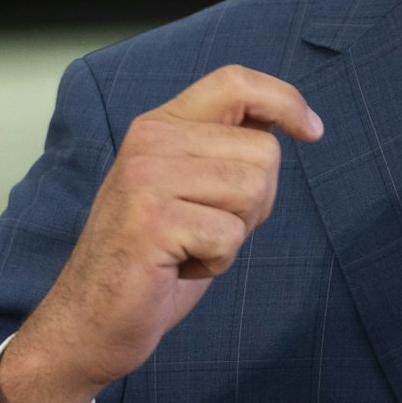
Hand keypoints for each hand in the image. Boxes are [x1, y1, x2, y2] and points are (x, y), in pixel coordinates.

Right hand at [0, 64, 322, 402]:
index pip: (235, 82)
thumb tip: (289, 118)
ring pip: (253, 189)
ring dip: (235, 232)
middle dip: (257, 200)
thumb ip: (225, 150)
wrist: (89, 320)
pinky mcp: (153, 221)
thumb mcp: (190, 188)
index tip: (312, 131)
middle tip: (207, 228)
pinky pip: (231, 235)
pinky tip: (179, 266)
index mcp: (160, 126)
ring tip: (190, 245)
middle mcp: (150, 141)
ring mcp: (147, 178)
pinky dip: (218, 261)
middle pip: (262, 150)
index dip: (285, 100)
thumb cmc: (154, 259)